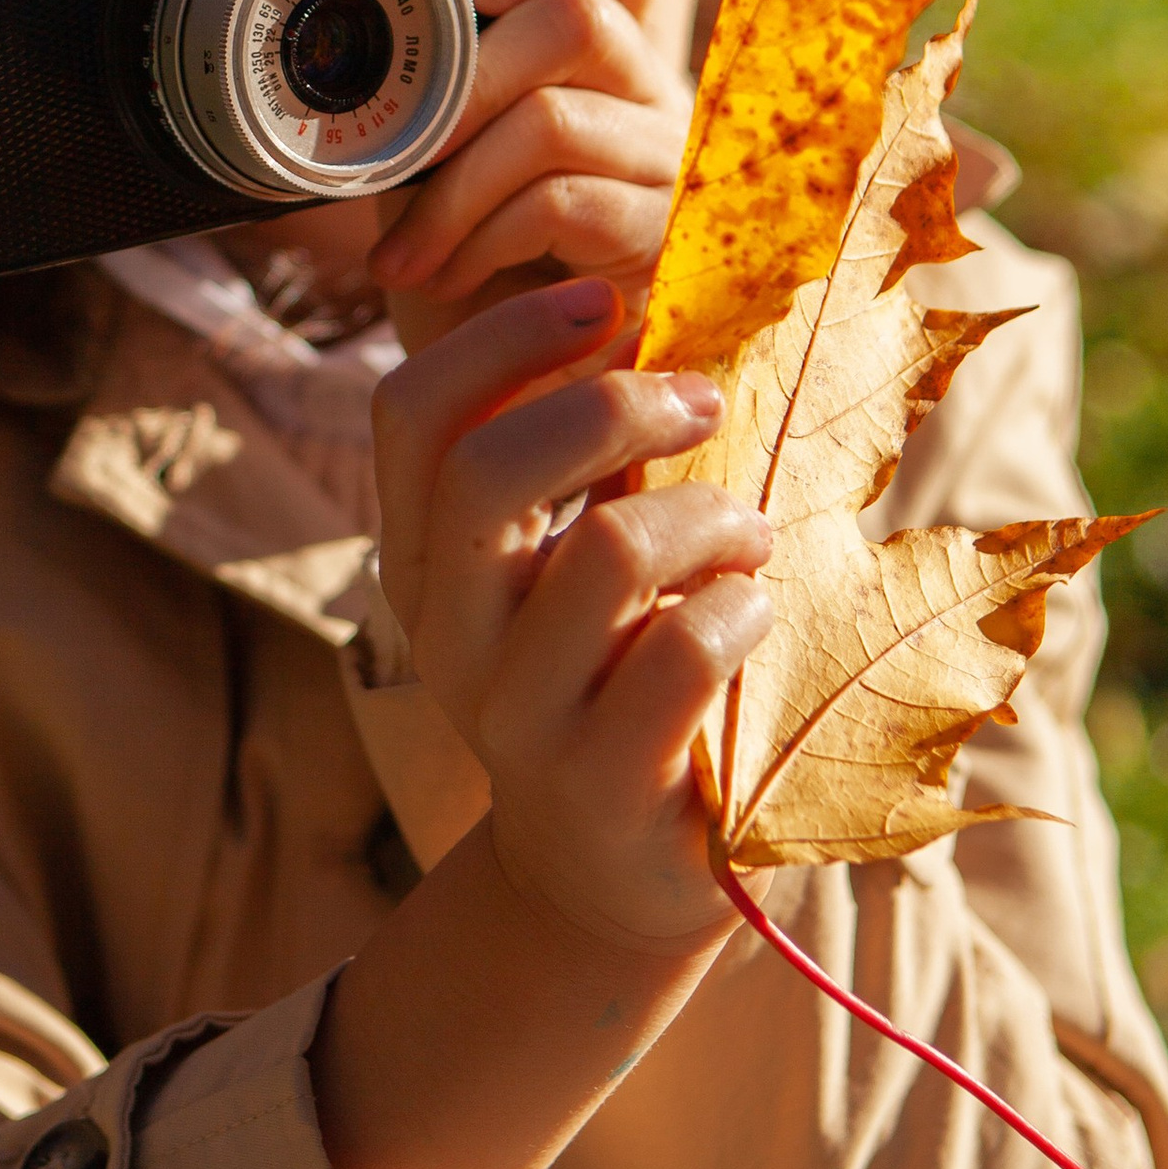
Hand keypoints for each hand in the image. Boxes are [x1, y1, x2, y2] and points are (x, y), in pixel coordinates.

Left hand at [369, 0, 689, 339]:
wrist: (502, 409)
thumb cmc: (468, 285)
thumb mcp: (438, 174)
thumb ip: (432, 101)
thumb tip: (369, 44)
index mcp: (606, 67)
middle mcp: (658, 102)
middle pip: (580, 14)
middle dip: (464, 76)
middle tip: (398, 147)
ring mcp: (673, 172)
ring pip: (553, 117)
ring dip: (453, 185)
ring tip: (403, 248)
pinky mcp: (669, 247)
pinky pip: (564, 200)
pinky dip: (483, 236)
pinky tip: (448, 275)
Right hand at [372, 278, 771, 954]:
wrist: (613, 872)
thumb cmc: (611, 672)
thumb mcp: (563, 562)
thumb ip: (577, 459)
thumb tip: (650, 295)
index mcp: (419, 557)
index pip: (412, 410)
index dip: (508, 337)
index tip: (607, 305)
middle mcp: (444, 633)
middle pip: (490, 467)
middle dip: (616, 404)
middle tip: (703, 400)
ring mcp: (515, 716)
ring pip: (608, 549)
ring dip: (710, 515)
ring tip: (748, 534)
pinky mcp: (602, 783)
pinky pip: (686, 648)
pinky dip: (745, 604)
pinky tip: (755, 613)